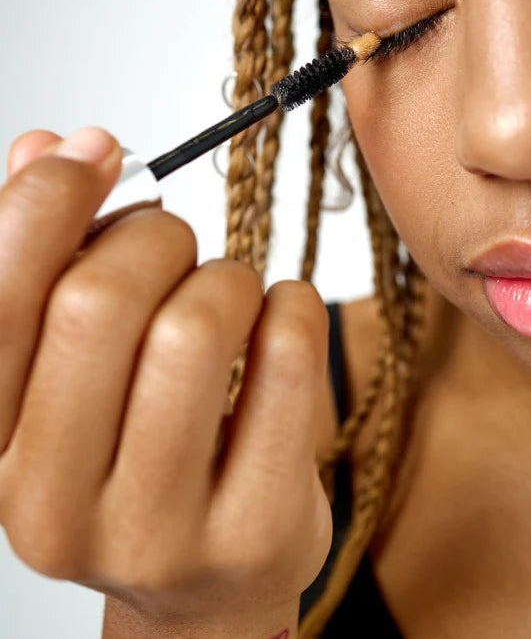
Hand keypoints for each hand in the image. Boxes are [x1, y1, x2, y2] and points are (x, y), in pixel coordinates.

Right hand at [0, 127, 332, 627]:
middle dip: (152, 237)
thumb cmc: (137, 451)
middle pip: (97, 303)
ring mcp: (152, 533)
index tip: (98, 150)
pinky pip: (285, 362)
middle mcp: (50, 503)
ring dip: (225, 277)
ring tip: (229, 295)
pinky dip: (292, 306)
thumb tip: (43, 145)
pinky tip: (280, 317)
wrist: (205, 580)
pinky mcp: (249, 534)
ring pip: (194, 329)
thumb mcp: (73, 370)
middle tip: (176, 242)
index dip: (45, 202)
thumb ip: (49, 258)